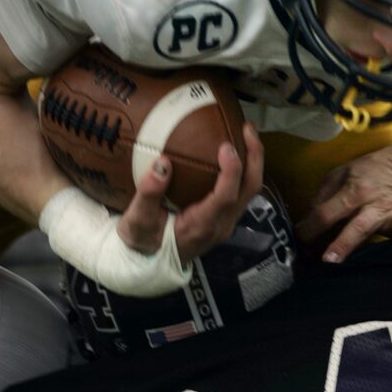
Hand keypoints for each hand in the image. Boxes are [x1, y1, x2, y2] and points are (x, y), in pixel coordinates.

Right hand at [116, 123, 263, 261]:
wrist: (149, 262)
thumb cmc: (142, 240)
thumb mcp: (137, 220)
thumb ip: (148, 193)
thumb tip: (163, 163)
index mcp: (202, 226)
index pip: (226, 197)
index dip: (231, 170)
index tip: (226, 146)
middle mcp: (221, 225)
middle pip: (249, 190)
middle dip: (254, 158)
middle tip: (247, 129)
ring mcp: (226, 223)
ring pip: (250, 191)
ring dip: (253, 162)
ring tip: (245, 134)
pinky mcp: (225, 218)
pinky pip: (242, 192)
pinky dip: (243, 170)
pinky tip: (233, 151)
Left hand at [296, 143, 391, 262]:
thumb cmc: (370, 172)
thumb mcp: (341, 174)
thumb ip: (323, 196)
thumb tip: (308, 220)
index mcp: (353, 192)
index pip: (326, 213)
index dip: (309, 228)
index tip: (299, 241)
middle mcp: (376, 204)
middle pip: (358, 225)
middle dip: (344, 243)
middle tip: (329, 261)